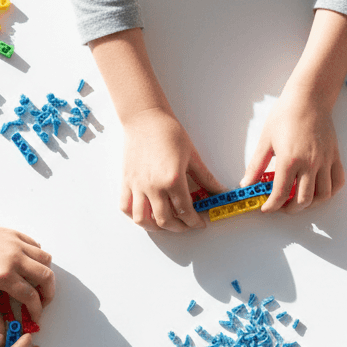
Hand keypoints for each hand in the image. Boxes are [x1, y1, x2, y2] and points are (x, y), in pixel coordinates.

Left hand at [0, 216, 54, 331]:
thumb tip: (1, 329)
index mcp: (3, 276)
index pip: (31, 297)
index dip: (37, 310)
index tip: (35, 317)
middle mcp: (14, 258)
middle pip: (46, 277)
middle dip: (48, 294)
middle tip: (41, 302)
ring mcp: (16, 244)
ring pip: (45, 259)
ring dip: (45, 274)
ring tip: (36, 283)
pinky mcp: (14, 234)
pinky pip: (35, 246)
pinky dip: (37, 257)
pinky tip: (27, 265)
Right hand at [120, 109, 222, 231]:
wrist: (146, 118)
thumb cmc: (168, 132)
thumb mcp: (193, 156)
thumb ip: (206, 178)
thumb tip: (220, 191)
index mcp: (173, 180)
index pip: (185, 212)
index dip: (195, 222)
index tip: (200, 223)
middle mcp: (154, 187)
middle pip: (166, 221)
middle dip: (180, 228)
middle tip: (187, 224)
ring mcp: (138, 186)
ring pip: (143, 220)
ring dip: (156, 227)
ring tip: (166, 224)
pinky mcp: (126, 182)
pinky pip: (126, 207)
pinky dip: (135, 216)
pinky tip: (145, 215)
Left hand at [242, 90, 344, 212]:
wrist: (308, 97)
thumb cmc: (286, 115)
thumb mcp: (265, 140)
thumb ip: (255, 166)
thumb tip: (246, 184)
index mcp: (289, 160)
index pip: (281, 194)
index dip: (272, 206)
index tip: (266, 209)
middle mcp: (309, 163)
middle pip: (304, 200)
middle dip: (291, 209)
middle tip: (282, 206)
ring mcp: (324, 161)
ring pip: (323, 195)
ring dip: (311, 204)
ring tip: (299, 200)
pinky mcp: (334, 156)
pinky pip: (338, 181)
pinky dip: (329, 191)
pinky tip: (318, 190)